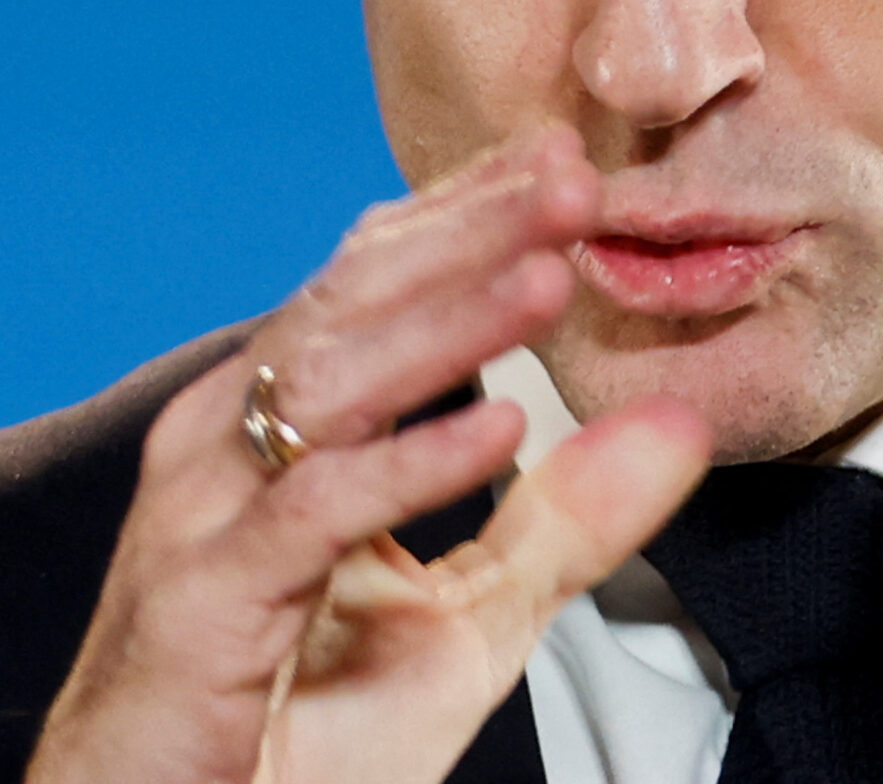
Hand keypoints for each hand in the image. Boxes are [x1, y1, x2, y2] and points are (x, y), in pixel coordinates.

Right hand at [28, 124, 711, 783]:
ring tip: (551, 276)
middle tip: (573, 181)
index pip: (371, 278)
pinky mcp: (203, 600)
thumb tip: (679, 428)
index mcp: (277, 423)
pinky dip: (411, 463)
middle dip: (468, 233)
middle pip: (353, 300)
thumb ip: (566, 522)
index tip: (565, 157)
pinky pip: (314, 509)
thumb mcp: (465, 617)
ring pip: (332, 380)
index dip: (465, 211)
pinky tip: (497, 425)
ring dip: (449, 321)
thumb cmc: (290, 734)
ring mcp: (206, 514)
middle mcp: (228, 443)